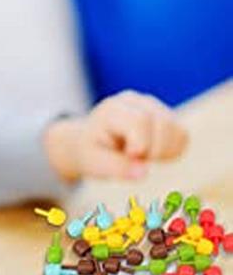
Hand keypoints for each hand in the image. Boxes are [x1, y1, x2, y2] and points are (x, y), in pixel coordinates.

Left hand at [43, 91, 187, 183]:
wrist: (92, 142)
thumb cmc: (92, 152)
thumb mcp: (93, 162)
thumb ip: (116, 167)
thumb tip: (144, 173)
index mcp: (114, 109)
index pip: (140, 121)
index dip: (139, 145)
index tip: (128, 156)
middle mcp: (137, 101)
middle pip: (163, 124)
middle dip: (152, 150)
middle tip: (132, 158)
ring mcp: (155, 106)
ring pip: (178, 130)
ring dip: (163, 152)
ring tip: (140, 156)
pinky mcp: (167, 116)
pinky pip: (183, 136)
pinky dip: (172, 152)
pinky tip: (152, 154)